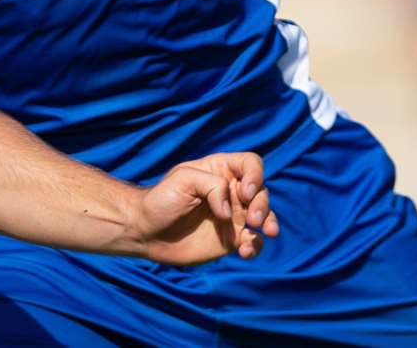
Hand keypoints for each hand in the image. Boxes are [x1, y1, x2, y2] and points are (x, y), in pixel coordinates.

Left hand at [131, 152, 279, 265]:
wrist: (147, 232)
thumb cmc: (161, 200)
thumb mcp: (183, 180)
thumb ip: (211, 185)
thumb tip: (230, 211)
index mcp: (220, 171)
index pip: (251, 164)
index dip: (255, 176)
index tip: (245, 192)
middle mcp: (231, 192)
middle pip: (261, 192)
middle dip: (262, 204)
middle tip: (252, 218)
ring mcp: (233, 216)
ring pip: (264, 216)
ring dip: (269, 222)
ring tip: (265, 232)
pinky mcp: (231, 240)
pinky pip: (253, 241)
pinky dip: (255, 246)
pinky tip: (245, 250)